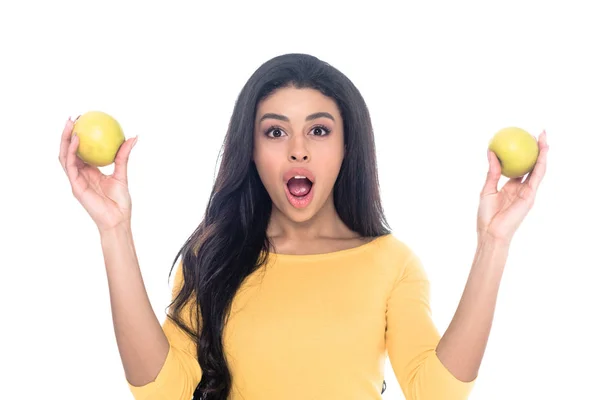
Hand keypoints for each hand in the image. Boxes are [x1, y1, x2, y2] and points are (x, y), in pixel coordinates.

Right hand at [59, 116, 137, 232]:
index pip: (80, 151)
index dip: (78, 136)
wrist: (118, 219)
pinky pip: (70, 166)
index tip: (83, 120)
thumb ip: (123, 155)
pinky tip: (76, 140)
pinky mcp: (75, 186)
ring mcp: (76, 180)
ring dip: (65, 140)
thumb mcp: (122, 174)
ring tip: (70, 125)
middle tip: (73, 118)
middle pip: (68, 151)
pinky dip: (72, 152)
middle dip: (66, 134)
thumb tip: (133, 137)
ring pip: (65, 156)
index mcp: (90, 172)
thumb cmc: (121, 201)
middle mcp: (80, 174)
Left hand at [477, 130, 548, 243]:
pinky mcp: (531, 195)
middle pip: (532, 165)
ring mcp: (528, 191)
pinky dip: (540, 163)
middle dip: (537, 150)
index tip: (522, 139)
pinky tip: (541, 152)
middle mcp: (522, 188)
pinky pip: (537, 176)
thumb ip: (492, 171)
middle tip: (536, 133)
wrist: (491, 232)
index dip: (523, 154)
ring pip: (538, 168)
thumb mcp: (487, 189)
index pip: (520, 167)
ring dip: (543, 153)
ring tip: (543, 137)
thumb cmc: (486, 215)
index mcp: (511, 186)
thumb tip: (490, 152)